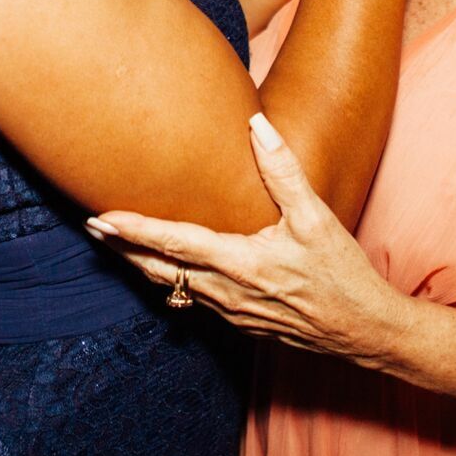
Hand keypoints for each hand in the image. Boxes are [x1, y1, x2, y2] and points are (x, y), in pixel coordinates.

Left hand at [89, 114, 411, 366]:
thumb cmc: (343, 274)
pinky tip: (164, 270)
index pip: (173, 242)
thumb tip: (257, 124)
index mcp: (240, 263)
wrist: (365, 331)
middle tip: (90, 227)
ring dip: (143, 264)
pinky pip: (194, 300)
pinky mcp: (240, 323)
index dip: (133, 230)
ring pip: (173, 287)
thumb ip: (283, 171)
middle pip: (159, 269)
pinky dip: (171, 281)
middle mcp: (227, 292)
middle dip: (123, 248)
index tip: (99, 219)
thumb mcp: (317, 218)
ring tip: (116, 244)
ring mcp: (231, 313)